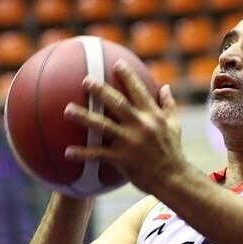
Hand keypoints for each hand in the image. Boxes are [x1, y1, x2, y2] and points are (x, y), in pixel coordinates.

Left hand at [65, 62, 188, 196]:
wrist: (173, 179)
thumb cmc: (173, 151)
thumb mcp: (175, 126)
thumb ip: (169, 105)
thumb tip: (166, 87)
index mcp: (154, 116)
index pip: (140, 91)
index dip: (128, 76)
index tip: (117, 63)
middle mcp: (141, 126)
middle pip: (117, 104)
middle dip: (101, 91)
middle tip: (85, 80)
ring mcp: (131, 142)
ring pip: (103, 126)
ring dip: (84, 117)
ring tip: (67, 110)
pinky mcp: (122, 160)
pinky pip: (98, 155)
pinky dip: (83, 154)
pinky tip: (67, 152)